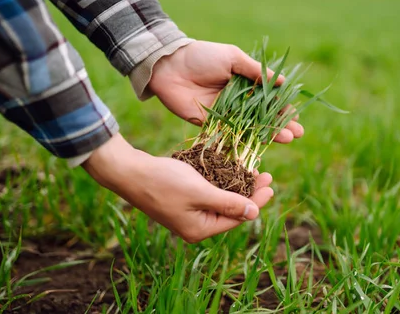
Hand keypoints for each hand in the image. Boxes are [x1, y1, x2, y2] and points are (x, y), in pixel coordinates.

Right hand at [83, 133, 273, 242]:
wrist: (129, 171)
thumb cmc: (164, 182)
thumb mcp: (200, 192)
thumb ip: (228, 203)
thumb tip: (254, 214)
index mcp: (200, 229)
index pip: (236, 217)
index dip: (256, 201)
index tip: (271, 185)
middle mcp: (195, 225)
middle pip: (230, 209)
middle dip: (249, 192)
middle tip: (266, 175)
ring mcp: (188, 212)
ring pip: (220, 199)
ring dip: (236, 184)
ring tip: (253, 171)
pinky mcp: (182, 199)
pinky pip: (208, 192)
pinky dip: (221, 181)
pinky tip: (231, 170)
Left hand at [148, 40, 303, 142]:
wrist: (169, 66)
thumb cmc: (202, 56)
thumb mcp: (232, 57)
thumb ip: (255, 71)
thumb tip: (283, 82)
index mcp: (244, 83)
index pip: (269, 98)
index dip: (283, 108)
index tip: (296, 116)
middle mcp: (237, 100)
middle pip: (263, 116)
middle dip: (281, 125)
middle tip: (296, 134)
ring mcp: (225, 113)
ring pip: (250, 128)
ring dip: (268, 134)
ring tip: (285, 139)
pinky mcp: (210, 124)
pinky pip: (230, 134)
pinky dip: (244, 141)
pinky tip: (259, 145)